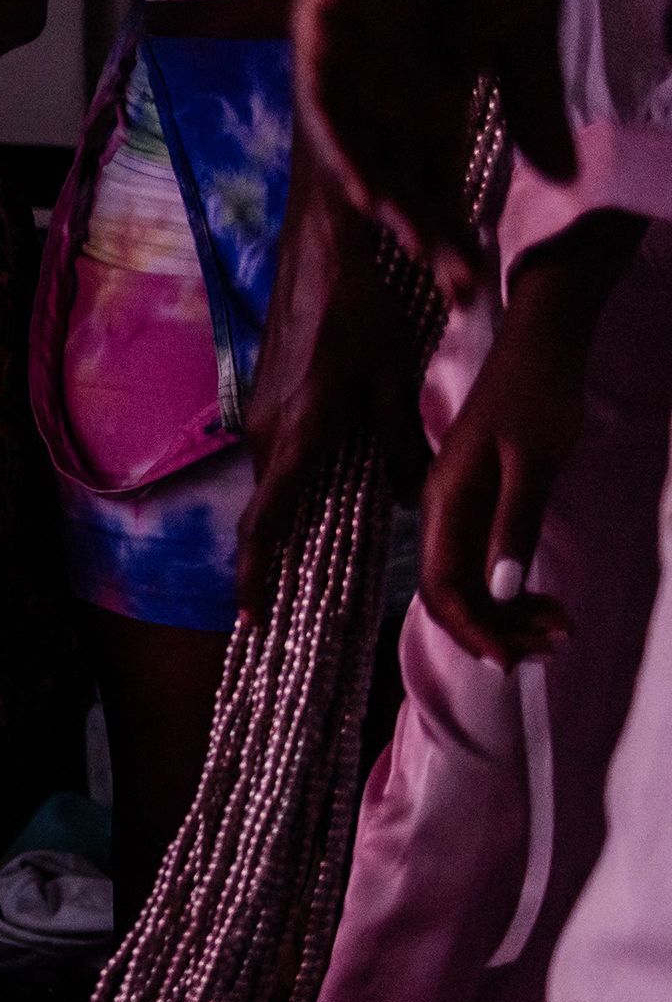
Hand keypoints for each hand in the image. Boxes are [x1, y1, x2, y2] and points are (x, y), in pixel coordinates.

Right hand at [236, 184, 430, 607]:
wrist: (324, 239)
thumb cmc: (362, 304)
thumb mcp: (395, 377)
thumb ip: (400, 444)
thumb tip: (411, 499)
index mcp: (294, 436)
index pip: (262, 526)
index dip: (255, 578)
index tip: (251, 620)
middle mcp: (266, 430)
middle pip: (273, 505)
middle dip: (290, 545)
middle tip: (316, 581)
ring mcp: (262, 409)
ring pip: (283, 473)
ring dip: (306, 499)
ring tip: (342, 517)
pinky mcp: (268, 389)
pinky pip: (284, 446)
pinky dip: (308, 466)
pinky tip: (344, 457)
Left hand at [293, 0, 573, 303]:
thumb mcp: (523, 24)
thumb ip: (530, 97)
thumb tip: (554, 172)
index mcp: (427, 91)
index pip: (440, 176)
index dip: (457, 230)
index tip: (483, 285)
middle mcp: (378, 91)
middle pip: (399, 178)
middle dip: (428, 234)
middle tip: (458, 288)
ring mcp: (343, 68)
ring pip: (357, 152)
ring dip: (389, 201)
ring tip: (421, 245)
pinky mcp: (316, 37)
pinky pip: (329, 100)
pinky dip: (354, 140)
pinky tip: (377, 184)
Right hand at [415, 306, 584, 665]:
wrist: (543, 340)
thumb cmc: (539, 391)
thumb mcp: (534, 462)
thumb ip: (514, 526)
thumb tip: (500, 592)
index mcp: (443, 502)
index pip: (440, 588)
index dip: (473, 630)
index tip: (514, 661)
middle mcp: (441, 511)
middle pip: (452, 594)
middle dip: (497, 630)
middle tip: (553, 647)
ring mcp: (459, 509)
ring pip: (470, 583)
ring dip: (509, 615)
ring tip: (560, 628)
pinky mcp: (481, 503)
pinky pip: (485, 562)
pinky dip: (514, 589)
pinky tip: (547, 599)